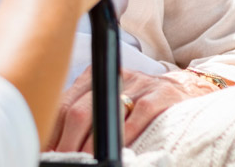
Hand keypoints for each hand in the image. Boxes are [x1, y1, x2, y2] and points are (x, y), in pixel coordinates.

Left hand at [48, 67, 223, 153]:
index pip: (64, 103)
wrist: (187, 88)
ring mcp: (138, 85)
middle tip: (63, 161)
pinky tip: (118, 152)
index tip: (47, 150)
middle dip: (67, 143)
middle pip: (79, 110)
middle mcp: (114, 77)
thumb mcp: (111, 99)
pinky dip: (125, 137)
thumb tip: (58, 143)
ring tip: (85, 161)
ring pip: (105, 114)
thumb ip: (86, 114)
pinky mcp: (160, 95)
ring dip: (90, 145)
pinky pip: (138, 116)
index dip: (52, 130)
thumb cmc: (141, 102)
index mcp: (96, 76)